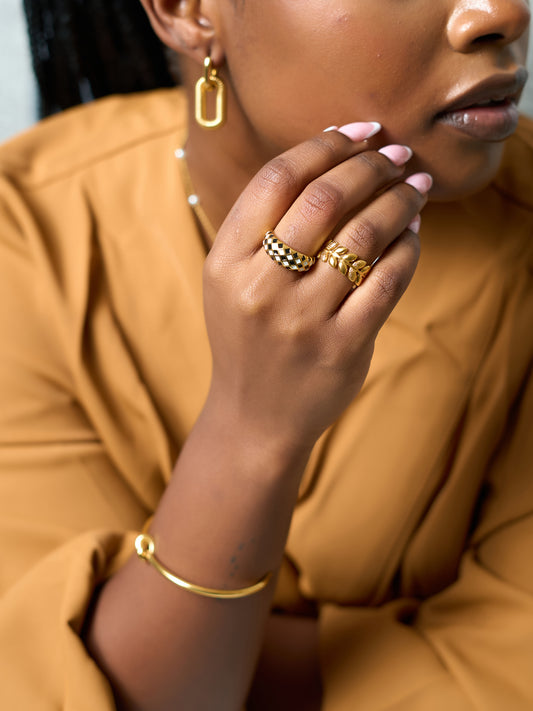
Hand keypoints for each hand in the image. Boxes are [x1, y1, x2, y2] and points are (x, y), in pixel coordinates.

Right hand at [203, 126, 428, 451]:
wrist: (255, 416)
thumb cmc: (247, 338)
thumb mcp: (229, 280)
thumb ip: (262, 225)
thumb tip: (333, 158)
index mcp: (226, 262)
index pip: (277, 180)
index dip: (324, 145)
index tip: (360, 131)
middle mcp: (260, 288)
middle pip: (324, 199)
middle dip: (370, 165)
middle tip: (396, 154)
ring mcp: (302, 320)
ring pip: (363, 236)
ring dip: (400, 200)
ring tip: (416, 186)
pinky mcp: (341, 347)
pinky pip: (387, 282)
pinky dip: (407, 248)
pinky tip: (413, 233)